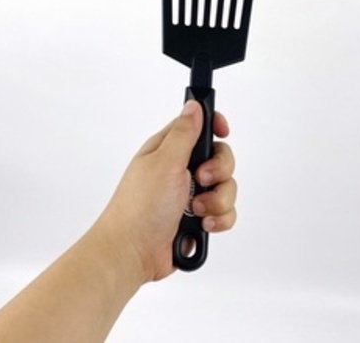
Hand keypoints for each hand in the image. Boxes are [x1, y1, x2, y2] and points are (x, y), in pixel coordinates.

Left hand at [96, 100, 236, 281]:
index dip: (215, 126)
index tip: (223, 131)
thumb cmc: (139, 207)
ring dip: (217, 200)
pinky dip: (218, 220)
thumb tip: (193, 106)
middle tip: (201, 179)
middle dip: (219, 171)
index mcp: (169, 150)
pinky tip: (202, 225)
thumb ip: (184, 133)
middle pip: (220, 158)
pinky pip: (225, 212)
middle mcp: (182, 170)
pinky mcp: (199, 217)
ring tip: (197, 210)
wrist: (133, 252)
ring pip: (226, 187)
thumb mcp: (164, 162)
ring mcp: (191, 195)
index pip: (199, 127)